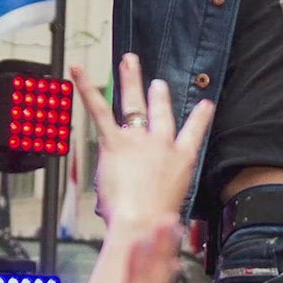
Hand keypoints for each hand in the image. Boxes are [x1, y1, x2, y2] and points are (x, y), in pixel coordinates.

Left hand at [71, 54, 213, 229]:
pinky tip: (78, 71)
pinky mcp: (115, 141)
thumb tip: (162, 215)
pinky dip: (87, 88)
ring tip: (128, 61)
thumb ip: (166, 201)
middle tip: (158, 82)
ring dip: (131, 79)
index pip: (194, 132)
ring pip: (134, 103)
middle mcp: (162, 143)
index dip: (200, 117)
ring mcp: (139, 139)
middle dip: (159, 95)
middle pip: (161, 112)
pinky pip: (99, 109)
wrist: (143, 221)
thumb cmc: (155, 221)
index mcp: (182, 159)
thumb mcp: (171, 208)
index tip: (205, 106)